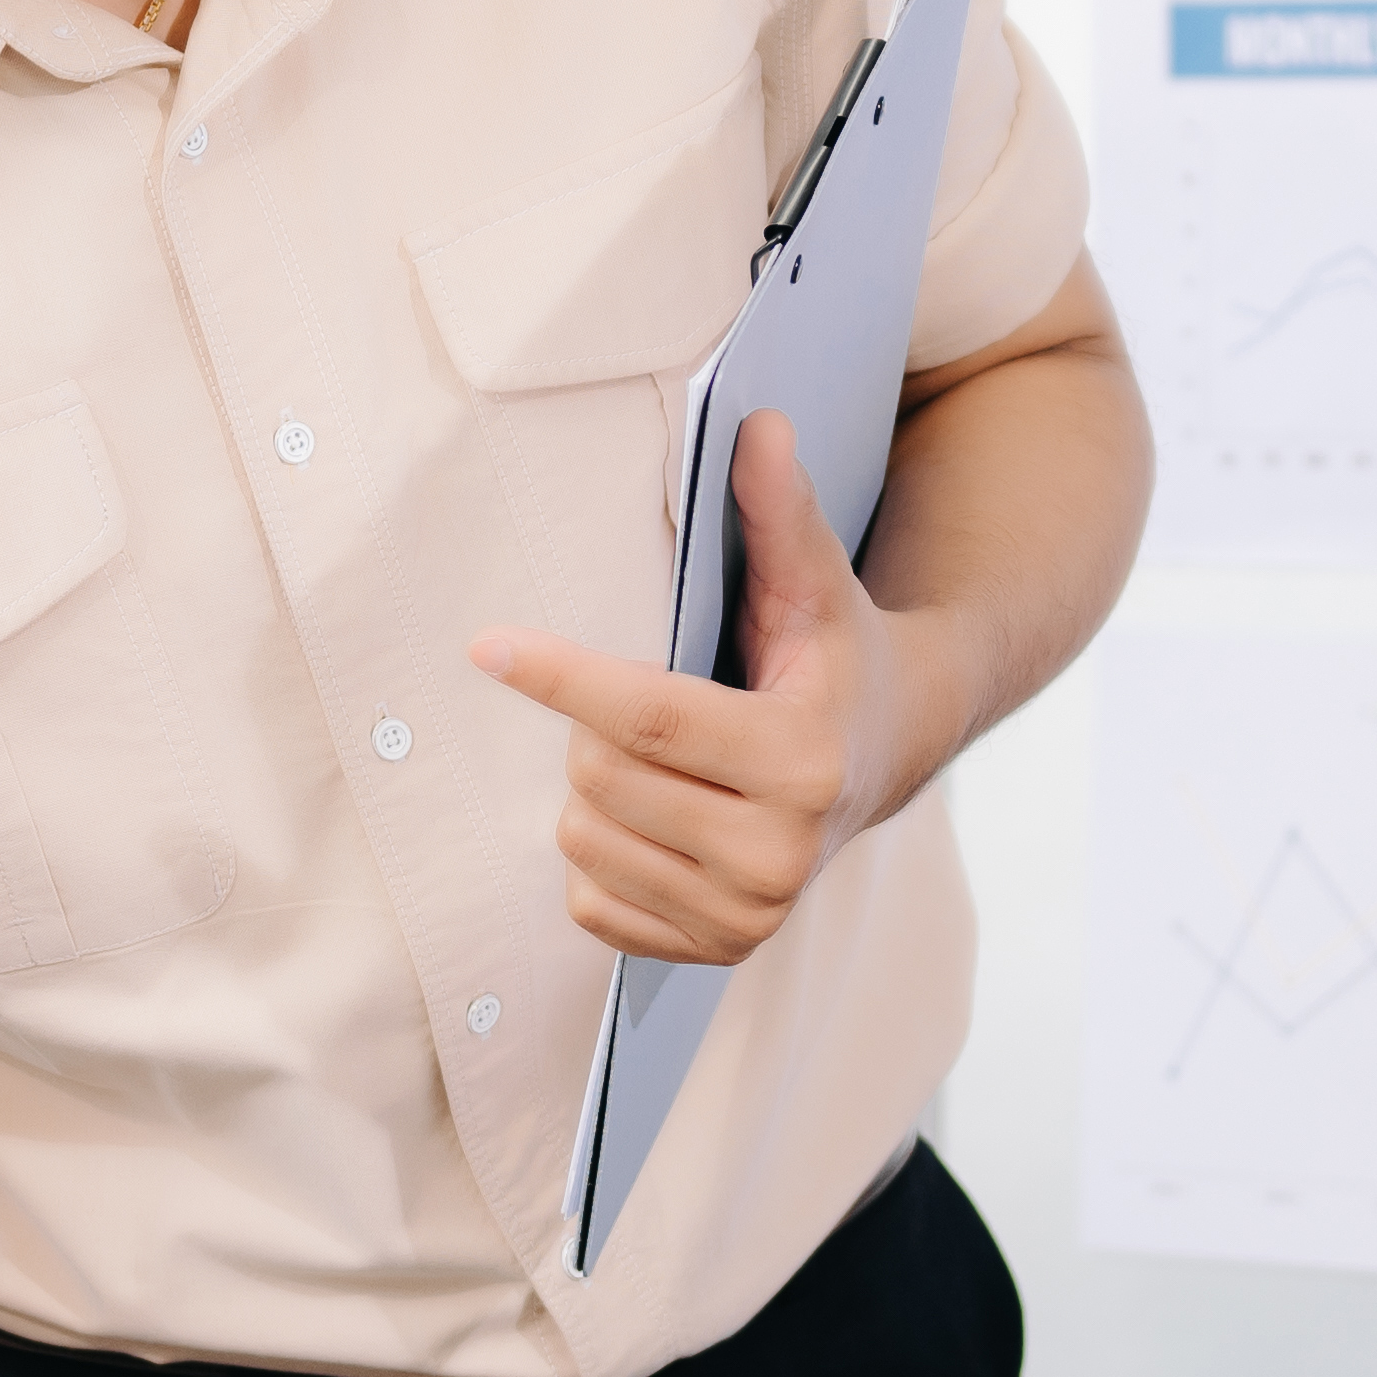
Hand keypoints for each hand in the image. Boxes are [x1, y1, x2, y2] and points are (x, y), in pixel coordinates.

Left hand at [465, 407, 927, 966]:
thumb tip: (758, 426)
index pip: (649, 720)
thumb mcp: (815, 585)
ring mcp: (748, 914)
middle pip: (600, 779)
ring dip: (591, 793)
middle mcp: (780, 854)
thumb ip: (780, 512)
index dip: (561, 677)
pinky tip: (656, 822)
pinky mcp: (716, 950)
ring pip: (583, 842)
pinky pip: (590, 904)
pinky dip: (602, 856)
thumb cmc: (834, 659)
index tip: (488, 647)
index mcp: (802, 762)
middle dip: (590, 730)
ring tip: (656, 764)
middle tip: (642, 704)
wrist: (888, 758)